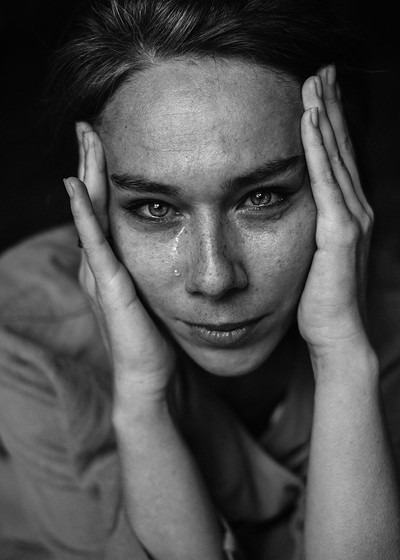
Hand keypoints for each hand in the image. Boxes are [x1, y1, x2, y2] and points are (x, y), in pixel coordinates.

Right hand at [64, 124, 175, 405]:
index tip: (112, 136)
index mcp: (119, 264)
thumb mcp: (166, 293)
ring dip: (86, 177)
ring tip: (85, 140)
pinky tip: (77, 187)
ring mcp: (101, 276)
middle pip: (94, 204)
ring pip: (90, 217)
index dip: (107, 173)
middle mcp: (103, 265)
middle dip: (91, 164)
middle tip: (90, 124)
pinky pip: (94, 246)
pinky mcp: (107, 290)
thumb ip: (171, 266)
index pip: (110, 209)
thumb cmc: (164, 339)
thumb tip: (198, 239)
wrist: (156, 380)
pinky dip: (84, 216)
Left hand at [297, 66, 373, 357]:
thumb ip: (309, 230)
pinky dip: (318, 147)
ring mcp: (352, 218)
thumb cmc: (319, 300)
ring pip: (336, 156)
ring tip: (315, 80)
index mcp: (347, 214)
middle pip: (342, 148)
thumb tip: (287, 213)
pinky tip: (308, 118)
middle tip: (322, 70)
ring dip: (326, 116)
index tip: (318, 92)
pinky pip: (326, 180)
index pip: (337, 159)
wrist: (335, 333)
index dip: (330, 124)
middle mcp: (356, 209)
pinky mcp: (340, 231)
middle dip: (332, 107)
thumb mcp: (313, 256)